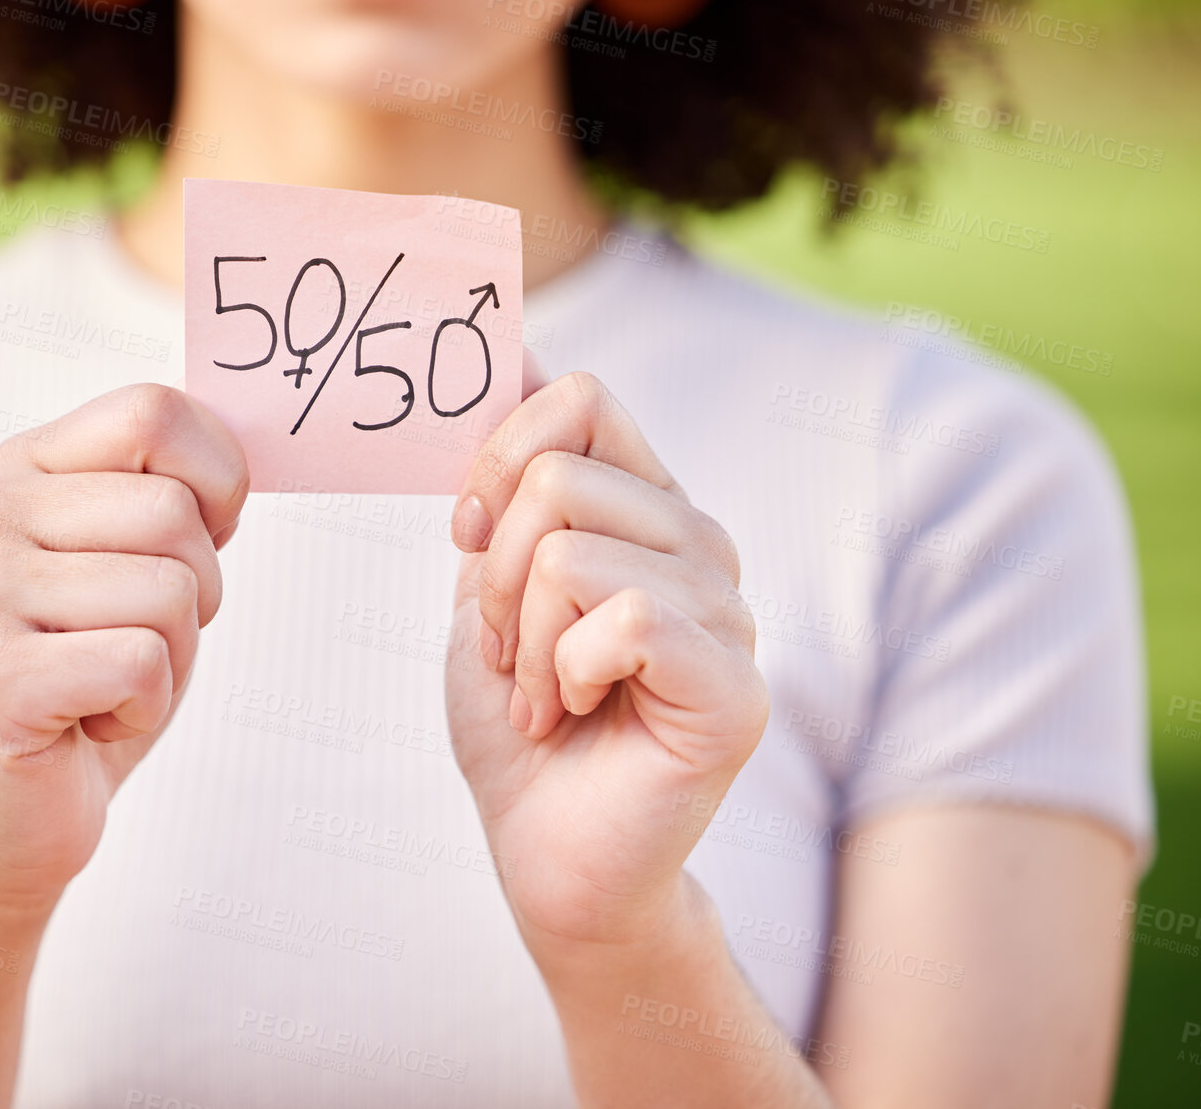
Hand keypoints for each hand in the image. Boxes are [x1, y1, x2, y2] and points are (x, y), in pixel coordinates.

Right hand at [0, 385, 248, 916]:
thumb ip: (184, 490)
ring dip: (169, 657)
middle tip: (133, 640)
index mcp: (22, 466)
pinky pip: (143, 663)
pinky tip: (87, 722)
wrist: (15, 811)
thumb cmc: (98, 674)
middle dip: (196, 594)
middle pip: (174, 514)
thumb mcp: (149, 561)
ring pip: (170, 592)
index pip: (154, 412)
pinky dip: (143, 706)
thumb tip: (261, 433)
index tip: (194, 545)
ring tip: (104, 682)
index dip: (216, 483)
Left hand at [445, 372, 766, 956]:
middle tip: (509, 650)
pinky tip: (576, 714)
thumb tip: (516, 349)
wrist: (546, 852)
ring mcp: (728, 611)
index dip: (497, 460)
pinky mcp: (733, 685)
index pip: (580, 400)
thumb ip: (506, 484)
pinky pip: (622, 619)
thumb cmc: (519, 722)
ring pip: (571, 552)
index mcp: (646, 507)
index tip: (468, 536)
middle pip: (557, 478)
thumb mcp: (490, 585)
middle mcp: (699, 543)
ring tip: (544, 696)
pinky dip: (562, 675)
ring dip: (522, 642)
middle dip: (494, 578)